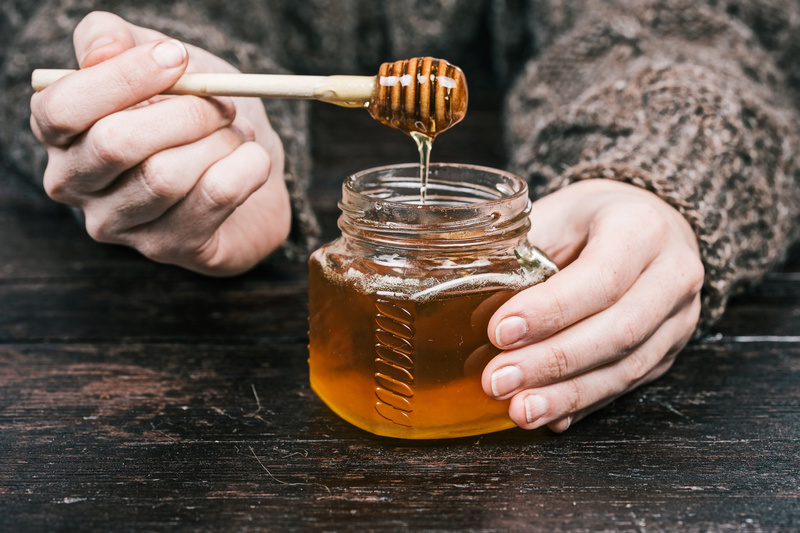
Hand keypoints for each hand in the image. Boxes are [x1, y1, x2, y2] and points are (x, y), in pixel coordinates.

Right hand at [30, 11, 290, 275]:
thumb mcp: (155, 60)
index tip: (177, 57)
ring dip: (219, 142)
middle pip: (117, 144)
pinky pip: (215, 197)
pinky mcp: (170, 247)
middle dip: (185, 112)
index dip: (123, 77)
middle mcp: (76, 185)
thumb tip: (104, 50)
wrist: (246, 165)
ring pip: (168, 176)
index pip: (64, 109)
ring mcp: (120, 225)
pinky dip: (247, 166)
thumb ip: (114, 40)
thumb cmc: (192, 111)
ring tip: (236, 133)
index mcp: (61, 134)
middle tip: (223, 103)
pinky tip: (251, 159)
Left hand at [482, 179, 704, 431]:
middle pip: (619, 331)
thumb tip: (472, 310)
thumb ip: (523, 255)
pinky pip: (625, 387)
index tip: (500, 331)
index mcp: (643, 228)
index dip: (550, 310)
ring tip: (518, 410)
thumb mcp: (556, 215)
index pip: (602, 277)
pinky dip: (581, 404)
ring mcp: (677, 320)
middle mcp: (673, 275)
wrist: (648, 225)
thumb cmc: (590, 219)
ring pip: (626, 368)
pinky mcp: (668, 352)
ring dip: (566, 395)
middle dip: (553, 362)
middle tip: (499, 380)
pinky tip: (546, 416)